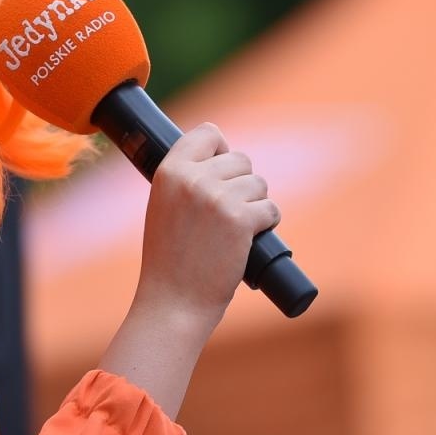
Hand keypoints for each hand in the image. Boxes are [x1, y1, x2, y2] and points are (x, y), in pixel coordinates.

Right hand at [131, 123, 280, 335]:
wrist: (173, 302)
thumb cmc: (169, 259)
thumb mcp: (164, 206)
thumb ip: (186, 180)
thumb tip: (222, 159)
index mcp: (169, 171)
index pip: (208, 132)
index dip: (221, 149)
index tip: (221, 169)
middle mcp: (193, 178)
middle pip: (241, 159)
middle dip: (242, 184)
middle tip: (227, 214)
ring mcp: (218, 198)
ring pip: (259, 184)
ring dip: (255, 204)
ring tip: (235, 231)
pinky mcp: (241, 220)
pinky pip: (271, 209)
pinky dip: (267, 224)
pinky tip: (250, 240)